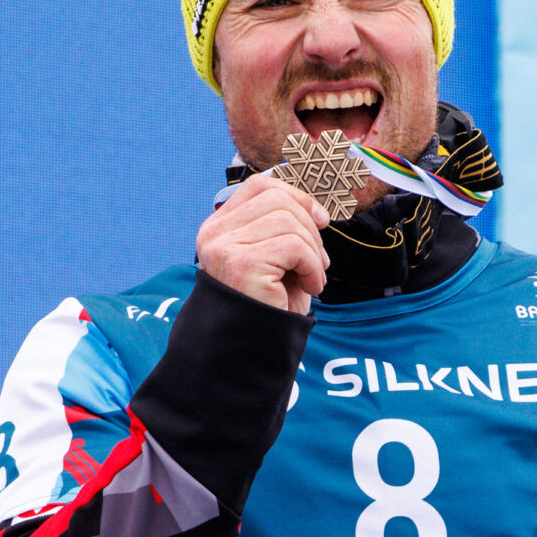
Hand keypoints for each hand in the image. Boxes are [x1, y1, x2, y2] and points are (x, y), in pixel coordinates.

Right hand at [195, 173, 330, 314]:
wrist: (257, 349)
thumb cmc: (270, 306)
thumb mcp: (278, 260)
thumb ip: (285, 229)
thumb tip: (315, 209)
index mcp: (219, 228)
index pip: (259, 187)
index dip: (295, 196)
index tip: (321, 220)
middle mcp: (215, 234)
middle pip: (277, 199)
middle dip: (310, 227)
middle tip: (319, 262)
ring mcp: (225, 248)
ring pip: (288, 220)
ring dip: (312, 251)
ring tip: (313, 278)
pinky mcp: (242, 264)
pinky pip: (293, 246)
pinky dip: (312, 266)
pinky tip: (311, 287)